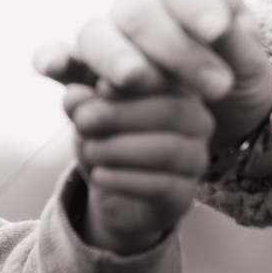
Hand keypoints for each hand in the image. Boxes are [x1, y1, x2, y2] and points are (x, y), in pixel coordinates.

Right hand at [36, 0, 271, 174]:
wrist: (220, 115)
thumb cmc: (235, 76)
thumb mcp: (249, 60)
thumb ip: (237, 34)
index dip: (196, 3)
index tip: (217, 30)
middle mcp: (136, 6)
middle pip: (137, 10)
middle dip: (172, 47)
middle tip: (213, 85)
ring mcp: (106, 38)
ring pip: (96, 34)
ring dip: (117, 57)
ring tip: (137, 80)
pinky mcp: (83, 72)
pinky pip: (59, 60)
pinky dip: (52, 60)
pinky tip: (51, 68)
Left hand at [63, 82, 213, 253]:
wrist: (109, 188)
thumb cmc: (104, 136)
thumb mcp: (87, 112)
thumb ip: (81, 101)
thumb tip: (74, 95)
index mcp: (179, 89)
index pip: (169, 78)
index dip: (136, 81)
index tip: (100, 88)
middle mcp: (197, 121)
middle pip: (173, 111)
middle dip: (123, 114)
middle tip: (84, 120)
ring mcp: (196, 158)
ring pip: (170, 150)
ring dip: (121, 149)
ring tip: (90, 151)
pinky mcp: (184, 194)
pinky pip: (162, 185)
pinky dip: (125, 179)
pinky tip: (99, 175)